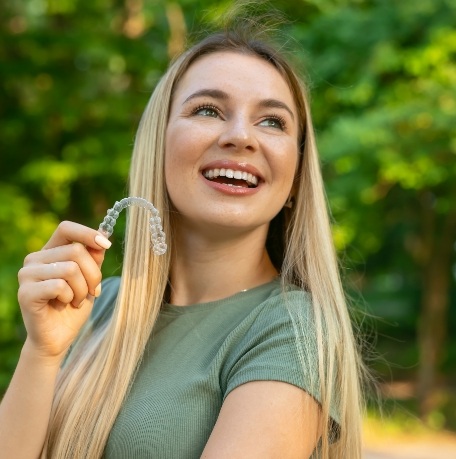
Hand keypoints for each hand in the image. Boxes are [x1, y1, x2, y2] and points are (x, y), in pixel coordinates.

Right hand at [17, 221, 111, 361]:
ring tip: (76, 300)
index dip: (88, 234)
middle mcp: (34, 259)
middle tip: (93, 291)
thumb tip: (103, 237)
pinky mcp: (26, 293)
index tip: (106, 245)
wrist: (58, 338)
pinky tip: (64, 305)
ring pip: (71, 268)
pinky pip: (60, 285)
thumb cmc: (74, 305)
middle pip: (76, 250)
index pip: (66, 228)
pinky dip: (71, 297)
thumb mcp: (90, 278)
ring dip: (83, 289)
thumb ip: (93, 258)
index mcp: (49, 251)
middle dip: (93, 274)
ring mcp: (27, 275)